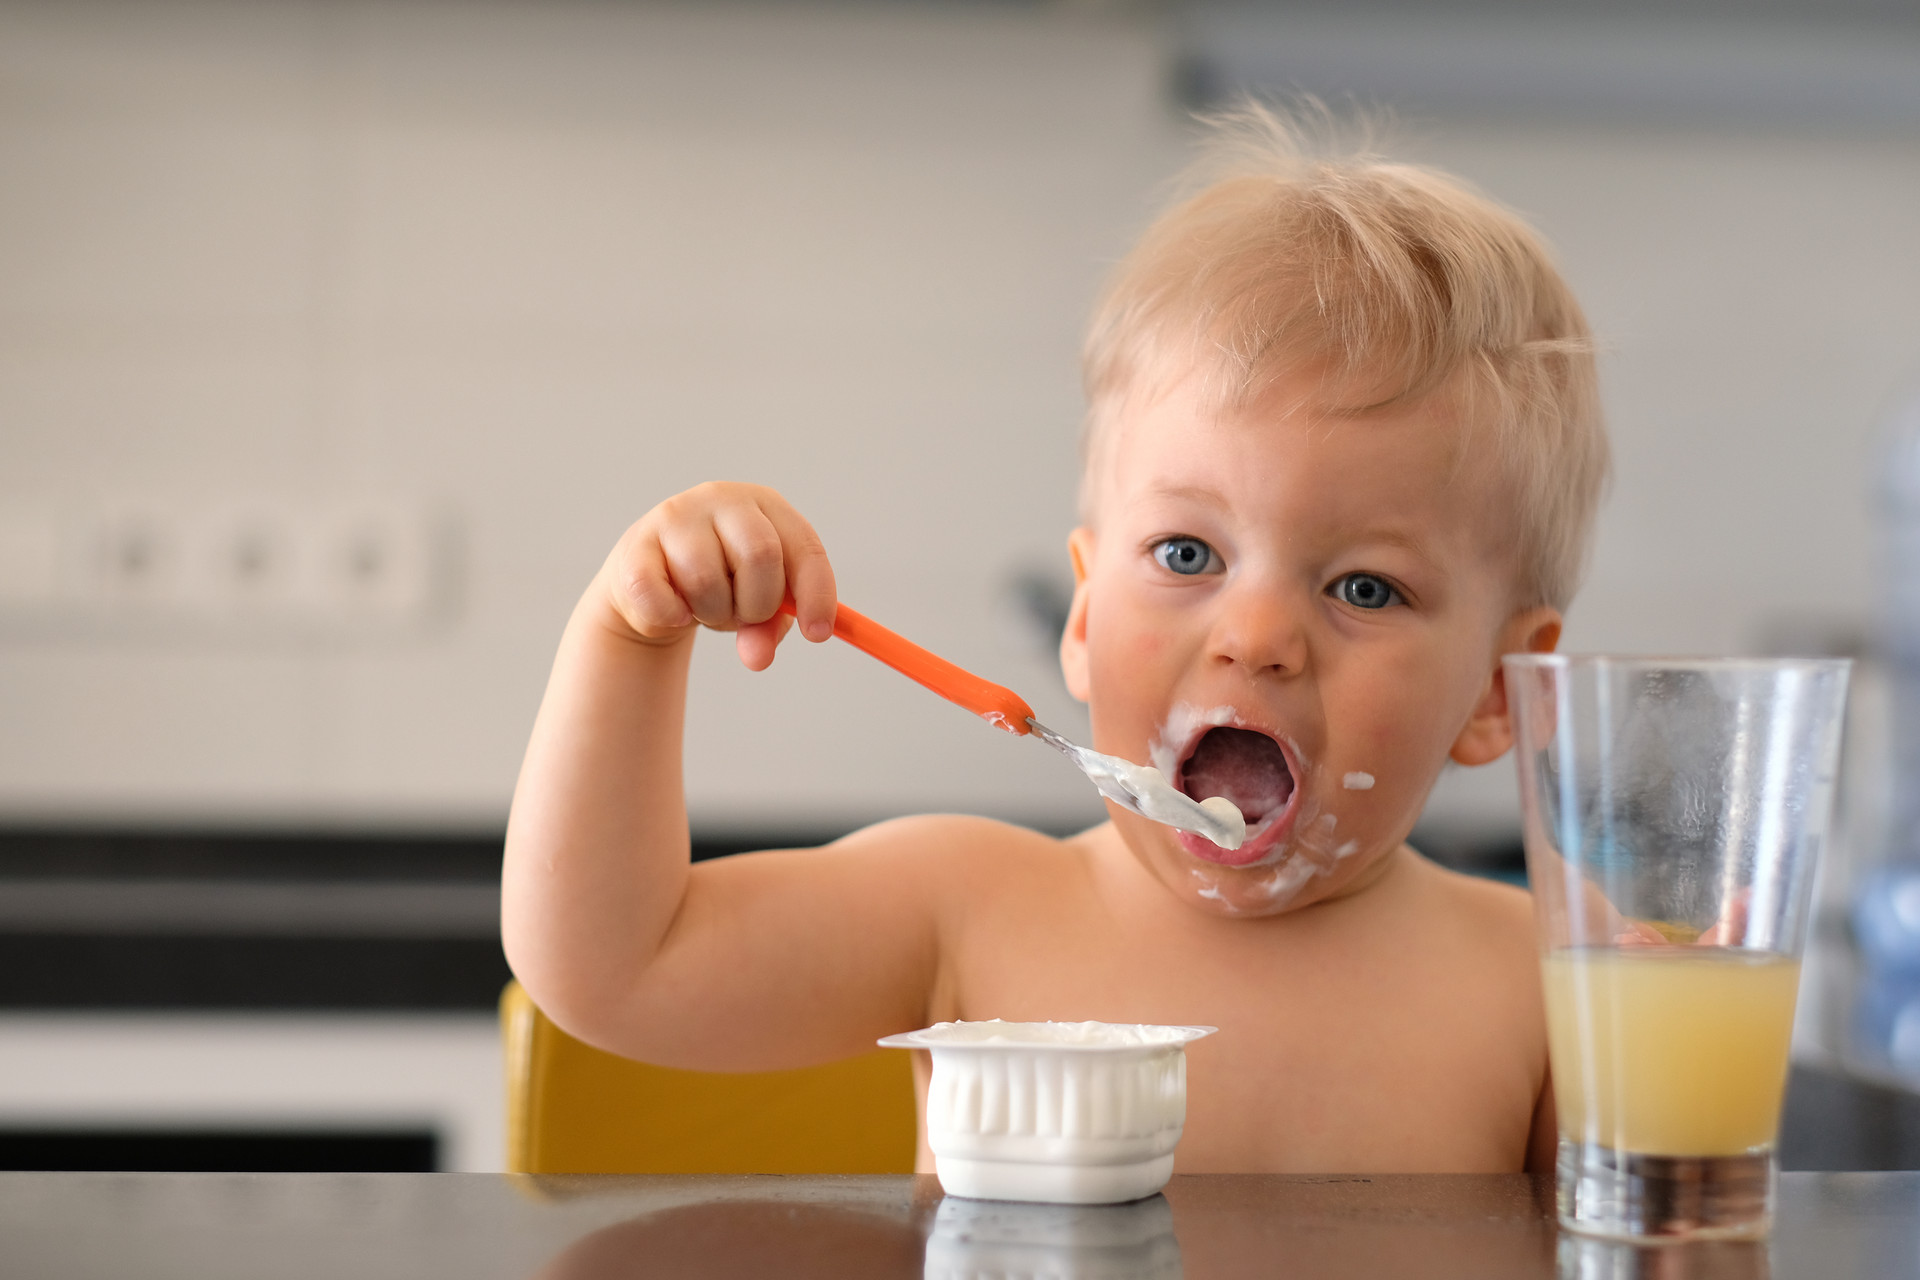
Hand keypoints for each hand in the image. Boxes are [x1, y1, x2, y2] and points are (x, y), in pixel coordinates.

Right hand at [599, 482, 836, 670]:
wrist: (652, 585)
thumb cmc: (720, 586)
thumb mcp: (757, 606)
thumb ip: (768, 631)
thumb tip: (757, 657)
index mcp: (766, 506)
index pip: (804, 546)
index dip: (816, 593)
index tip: (817, 633)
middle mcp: (722, 499)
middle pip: (760, 555)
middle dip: (758, 604)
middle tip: (744, 616)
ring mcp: (675, 517)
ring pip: (707, 580)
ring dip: (714, 613)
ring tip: (708, 608)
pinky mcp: (635, 547)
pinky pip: (662, 598)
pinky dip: (673, 617)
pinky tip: (675, 611)